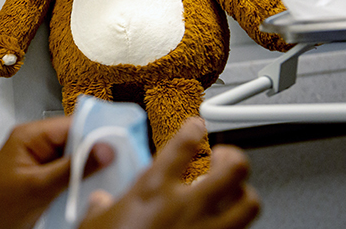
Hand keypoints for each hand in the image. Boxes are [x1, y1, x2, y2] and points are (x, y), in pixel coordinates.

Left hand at [0, 116, 112, 228]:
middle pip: (76, 140)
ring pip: (75, 159)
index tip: (120, 141)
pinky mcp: (44, 180)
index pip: (71, 124)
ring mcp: (41, 163)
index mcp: (29, 135)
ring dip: (90, 168)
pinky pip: (70, 174)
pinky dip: (81, 182)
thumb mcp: (38, 187)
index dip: (97, 132)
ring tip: (108, 176)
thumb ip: (71, 169)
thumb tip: (103, 149)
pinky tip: (91, 189)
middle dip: (96, 152)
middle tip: (120, 162)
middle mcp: (36, 144)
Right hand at [80, 118, 260, 228]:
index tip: (196, 127)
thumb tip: (100, 202)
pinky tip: (225, 225)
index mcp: (155, 190)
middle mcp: (188, 206)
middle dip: (232, 156)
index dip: (194, 129)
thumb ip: (101, 207)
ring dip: (243, 194)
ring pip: (250, 202)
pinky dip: (237, 225)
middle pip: (233, 166)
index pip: (185, 144)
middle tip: (222, 157)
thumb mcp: (95, 225)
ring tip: (233, 191)